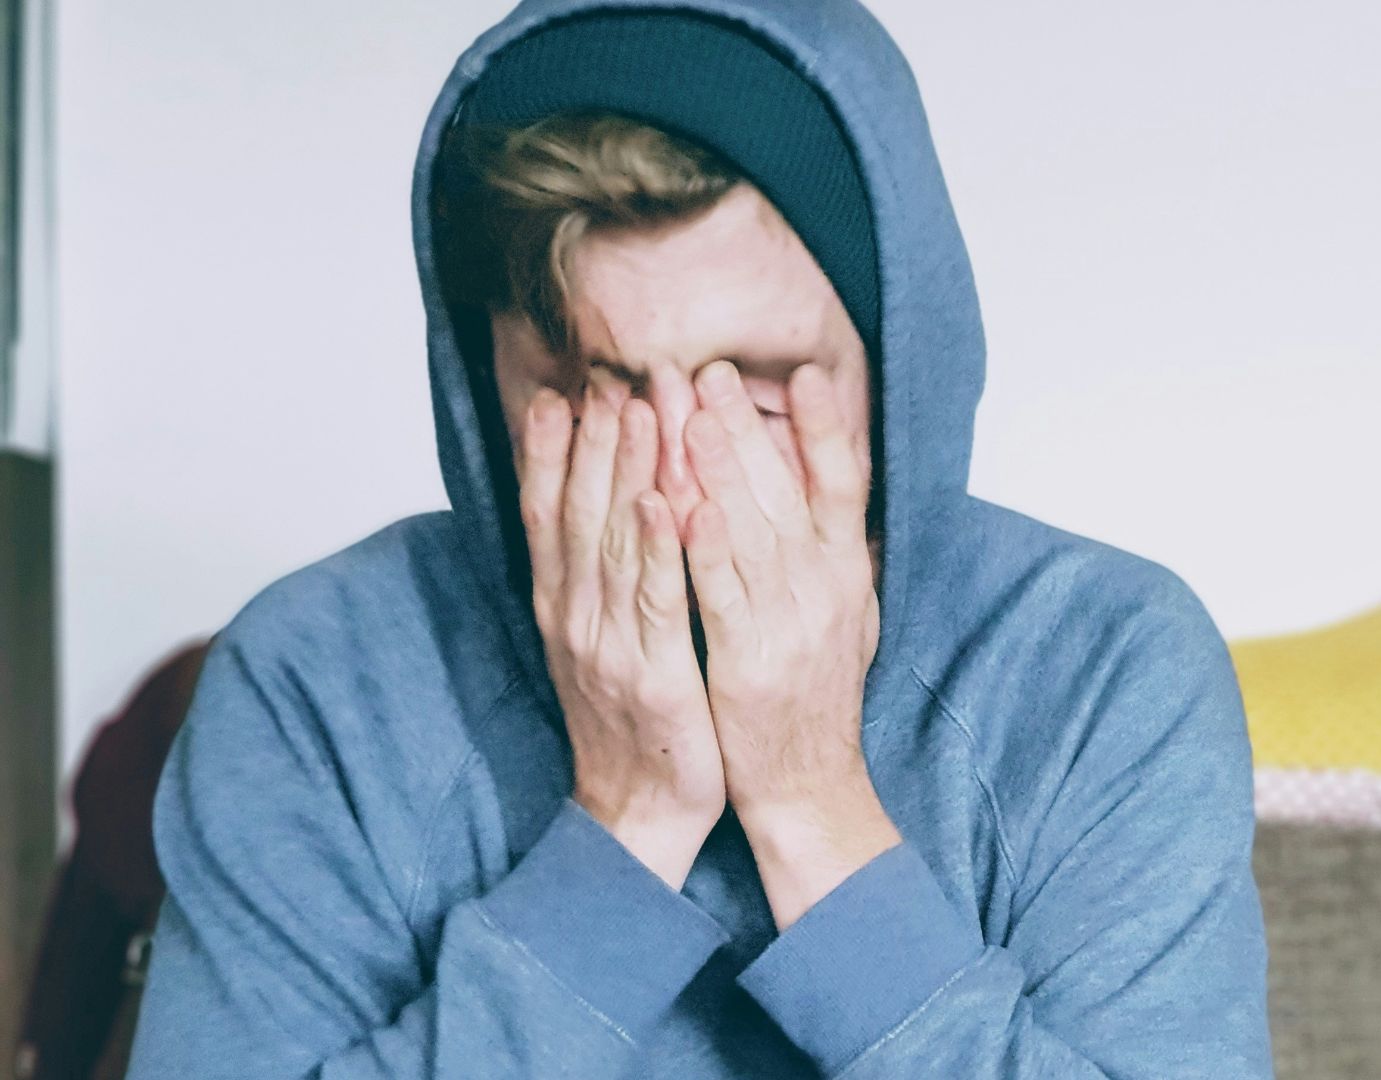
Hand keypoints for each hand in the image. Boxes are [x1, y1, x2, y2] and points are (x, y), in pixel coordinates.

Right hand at [519, 366, 725, 888]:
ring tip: (639, 408)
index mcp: (563, 608)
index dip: (552, 453)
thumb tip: (600, 510)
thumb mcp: (600, 643)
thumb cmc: (632, 722)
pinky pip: (657, 600)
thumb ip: (596, 579)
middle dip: (594, 440)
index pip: (548, 515)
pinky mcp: (654, 674)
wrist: (637, 813)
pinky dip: (657, 548)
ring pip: (615, 543)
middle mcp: (576, 618)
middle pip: (579, 513)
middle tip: (608, 375)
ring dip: (626, 471)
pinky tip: (664, 500)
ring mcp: (610, 645)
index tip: (561, 391)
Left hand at [681, 359, 898, 928]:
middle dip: (746, 426)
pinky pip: (722, 594)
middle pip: (787, 491)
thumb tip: (836, 492)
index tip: (804, 372)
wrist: (809, 787)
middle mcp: (826, 590)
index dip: (826, 427)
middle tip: (709, 369)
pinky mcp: (749, 661)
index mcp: (847, 574)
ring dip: (720, 467)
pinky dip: (704, 547)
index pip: (844, 483)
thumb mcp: (847, 617)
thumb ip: (836, 555)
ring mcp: (790, 624)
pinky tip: (681, 504)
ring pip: (752, 530)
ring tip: (688, 410)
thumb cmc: (815, 699)